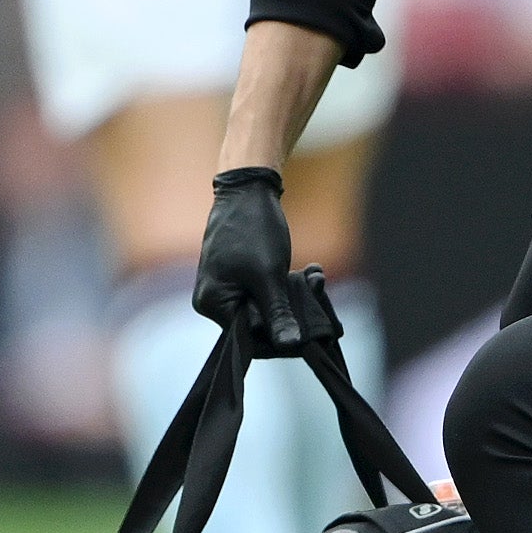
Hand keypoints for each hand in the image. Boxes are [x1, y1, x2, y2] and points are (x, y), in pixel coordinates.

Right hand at [191, 165, 309, 355]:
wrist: (247, 186)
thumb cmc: (252, 227)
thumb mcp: (269, 275)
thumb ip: (278, 313)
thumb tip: (290, 346)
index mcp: (213, 304)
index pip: (250, 338)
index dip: (282, 337)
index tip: (311, 331)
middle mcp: (214, 300)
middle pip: (259, 325)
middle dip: (292, 312)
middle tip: (318, 294)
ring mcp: (227, 287)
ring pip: (267, 308)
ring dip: (295, 297)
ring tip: (316, 278)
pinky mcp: (240, 276)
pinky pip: (266, 292)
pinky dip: (288, 285)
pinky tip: (310, 273)